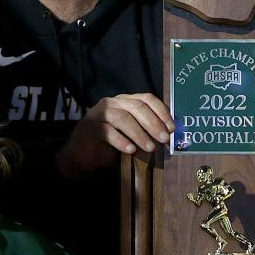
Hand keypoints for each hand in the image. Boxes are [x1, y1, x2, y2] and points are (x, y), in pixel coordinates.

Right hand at [56, 92, 174, 178]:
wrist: (83, 156)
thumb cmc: (111, 146)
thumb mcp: (132, 137)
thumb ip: (147, 132)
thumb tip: (170, 137)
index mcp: (125, 101)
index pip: (147, 99)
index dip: (161, 112)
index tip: (172, 128)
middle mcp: (112, 103)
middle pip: (136, 107)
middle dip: (153, 123)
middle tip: (164, 139)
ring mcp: (99, 113)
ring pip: (123, 118)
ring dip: (139, 133)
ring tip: (150, 148)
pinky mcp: (89, 127)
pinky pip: (107, 131)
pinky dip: (121, 141)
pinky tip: (130, 150)